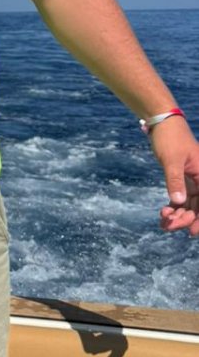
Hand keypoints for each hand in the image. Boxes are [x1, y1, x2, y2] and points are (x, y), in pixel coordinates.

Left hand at [152, 118, 198, 235]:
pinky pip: (181, 199)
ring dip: (178, 216)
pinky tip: (163, 214)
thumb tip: (179, 202)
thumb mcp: (171, 160)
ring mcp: (193, 181)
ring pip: (189, 205)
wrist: (162, 123)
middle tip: (167, 225)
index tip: (190, 232)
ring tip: (162, 222)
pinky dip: (173, 208)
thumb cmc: (170, 138)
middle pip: (198, 207)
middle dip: (184, 219)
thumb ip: (175, 180)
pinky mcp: (182, 180)